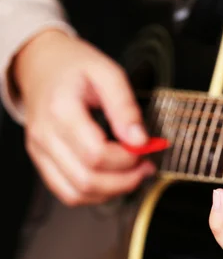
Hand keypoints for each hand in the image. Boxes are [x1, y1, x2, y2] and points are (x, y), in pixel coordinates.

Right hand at [12, 29, 154, 205]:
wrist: (42, 64)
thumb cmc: (75, 67)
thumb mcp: (108, 73)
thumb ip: (125, 107)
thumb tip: (140, 140)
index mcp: (61, 110)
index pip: (96, 153)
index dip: (127, 158)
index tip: (146, 148)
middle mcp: (45, 135)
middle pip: (86, 179)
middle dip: (125, 180)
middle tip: (146, 165)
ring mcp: (40, 151)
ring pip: (76, 194)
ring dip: (112, 191)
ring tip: (134, 174)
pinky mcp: (42, 162)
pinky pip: (67, 193)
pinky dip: (95, 194)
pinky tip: (114, 180)